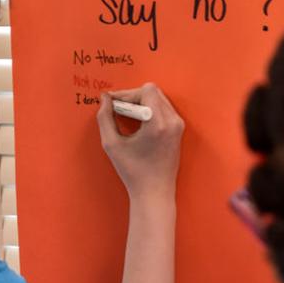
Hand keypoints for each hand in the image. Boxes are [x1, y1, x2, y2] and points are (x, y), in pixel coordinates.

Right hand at [97, 83, 183, 199]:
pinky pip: (163, 108)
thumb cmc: (132, 171)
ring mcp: (178, 125)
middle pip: (152, 91)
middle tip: (117, 109)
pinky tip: (137, 122)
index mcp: (158, 123)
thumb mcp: (111, 144)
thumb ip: (104, 117)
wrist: (154, 192)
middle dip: (133, 97)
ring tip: (126, 117)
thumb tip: (105, 98)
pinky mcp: (179, 129)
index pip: (146, 90)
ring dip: (141, 102)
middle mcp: (172, 121)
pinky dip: (149, 109)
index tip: (113, 104)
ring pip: (158, 98)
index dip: (127, 94)